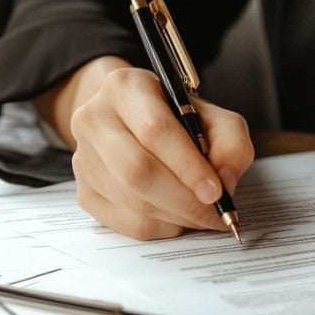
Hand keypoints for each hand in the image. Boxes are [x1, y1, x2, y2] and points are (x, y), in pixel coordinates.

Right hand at [37, 57, 253, 239]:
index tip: (215, 190)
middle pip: (137, 171)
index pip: (155, 130)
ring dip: (175, 216)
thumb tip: (223, 181)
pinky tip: (178, 217)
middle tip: (213, 212)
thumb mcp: (213, 115)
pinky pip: (124, 223)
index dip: (188, 165)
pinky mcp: (84, 192)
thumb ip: (230, 142)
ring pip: (131, 201)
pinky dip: (160, 227)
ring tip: (202, 214)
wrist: (134, 120)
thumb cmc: (177, 117)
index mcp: (126, 87)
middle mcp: (94, 118)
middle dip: (183, 199)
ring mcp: (83, 158)